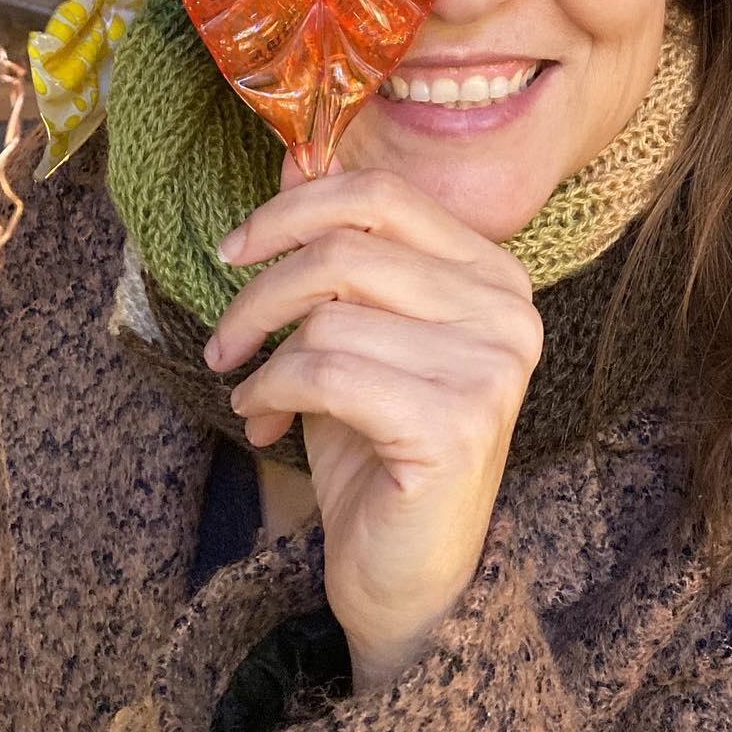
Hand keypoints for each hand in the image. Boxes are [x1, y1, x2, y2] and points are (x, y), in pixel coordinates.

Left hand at [204, 152, 543, 691]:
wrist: (407, 576)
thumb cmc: (378, 448)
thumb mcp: (352, 332)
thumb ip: (338, 244)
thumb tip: (297, 154)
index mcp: (492, 274)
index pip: (385, 195)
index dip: (295, 209)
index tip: (233, 250)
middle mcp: (508, 311)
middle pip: (348, 248)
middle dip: (260, 291)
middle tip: (223, 338)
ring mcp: (492, 367)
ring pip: (330, 313)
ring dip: (262, 352)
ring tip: (249, 389)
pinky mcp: (457, 423)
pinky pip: (326, 373)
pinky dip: (271, 391)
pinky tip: (264, 422)